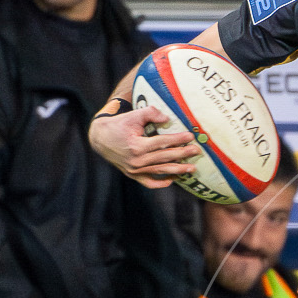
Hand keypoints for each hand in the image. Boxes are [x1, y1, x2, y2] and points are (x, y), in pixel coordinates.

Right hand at [88, 105, 202, 187]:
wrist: (100, 138)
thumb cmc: (118, 125)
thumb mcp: (132, 115)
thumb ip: (150, 113)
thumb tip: (167, 118)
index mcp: (136, 146)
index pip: (162, 142)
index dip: (177, 139)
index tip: (191, 136)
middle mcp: (136, 160)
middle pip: (165, 157)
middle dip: (183, 154)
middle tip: (197, 151)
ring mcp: (135, 170)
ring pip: (160, 171)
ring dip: (178, 170)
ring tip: (192, 168)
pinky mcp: (133, 175)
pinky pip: (149, 183)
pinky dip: (161, 183)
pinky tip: (173, 180)